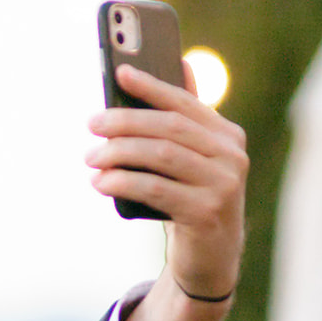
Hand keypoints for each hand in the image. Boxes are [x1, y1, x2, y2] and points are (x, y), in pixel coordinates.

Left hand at [87, 63, 247, 320]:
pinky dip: (123, 181)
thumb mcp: (188, 160)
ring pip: (161, 155)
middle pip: (169, 128)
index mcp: (227, 135)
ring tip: (90, 158)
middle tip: (92, 124)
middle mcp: (231, 156)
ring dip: (118, 152)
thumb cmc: (189, 197)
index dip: (152, 86)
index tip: (120, 73)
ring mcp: (223, 185)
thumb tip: (181, 64)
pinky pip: (155, 188)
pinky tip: (100, 181)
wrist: (209, 256)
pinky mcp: (206, 213)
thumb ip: (183, 121)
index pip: (184, 103)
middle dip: (125, 122)